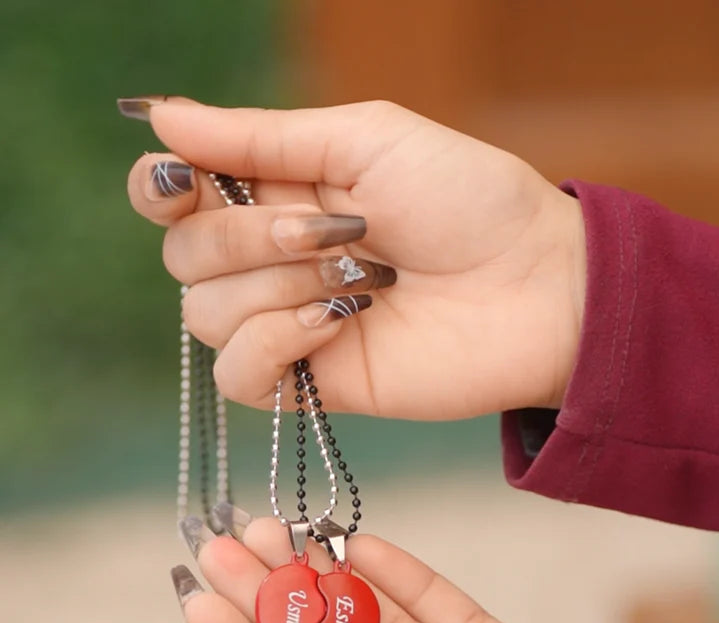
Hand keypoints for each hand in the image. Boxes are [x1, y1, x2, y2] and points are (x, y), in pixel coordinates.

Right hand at [125, 98, 585, 417]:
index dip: (160, 188)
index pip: (170, 198)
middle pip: (183, 258)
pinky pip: (237, 376)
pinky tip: (336, 322)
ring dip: (278, 286)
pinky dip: (275, 343)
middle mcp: (269, 261)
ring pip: (204, 316)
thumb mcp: (365, 140)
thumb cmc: (467, 201)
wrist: (534, 288)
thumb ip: (260, 137)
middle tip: (335, 231)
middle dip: (247, 238)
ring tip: (361, 278)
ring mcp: (286, 325)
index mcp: (276, 194)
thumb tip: (158, 115)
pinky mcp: (309, 384)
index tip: (184, 179)